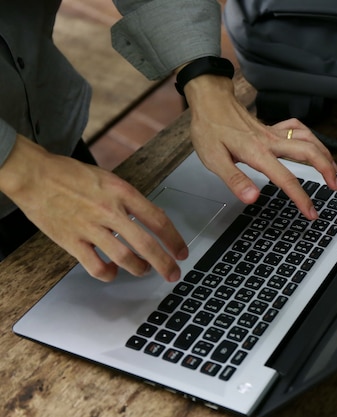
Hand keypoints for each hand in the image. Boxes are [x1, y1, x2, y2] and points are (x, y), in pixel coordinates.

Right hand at [0, 136, 187, 281]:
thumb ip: (129, 200)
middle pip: (147, 244)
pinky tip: (112, 272)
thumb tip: (150, 219)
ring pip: (125, 258)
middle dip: (165, 263)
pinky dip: (108, 274)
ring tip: (143, 270)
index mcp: (122, 193)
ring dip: (139, 269)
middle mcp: (109, 211)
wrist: (34, 174)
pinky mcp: (71, 241)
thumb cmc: (70, 175)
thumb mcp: (109, 180)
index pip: (158, 220)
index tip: (180, 251)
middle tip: (173, 273)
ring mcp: (90, 227)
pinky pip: (95, 266)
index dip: (174, 239)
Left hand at [183, 74, 336, 219]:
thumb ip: (234, 180)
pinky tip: (314, 145)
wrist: (210, 101)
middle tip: (336, 187)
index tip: (311, 212)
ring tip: (334, 169)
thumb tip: (252, 197)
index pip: (286, 178)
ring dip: (325, 153)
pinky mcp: (273, 127)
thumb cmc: (209, 129)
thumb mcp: (213, 159)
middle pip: (309, 152)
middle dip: (327, 170)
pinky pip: (298, 128)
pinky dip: (310, 137)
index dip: (301, 198)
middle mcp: (270, 141)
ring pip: (308, 139)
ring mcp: (274, 133)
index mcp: (257, 153)